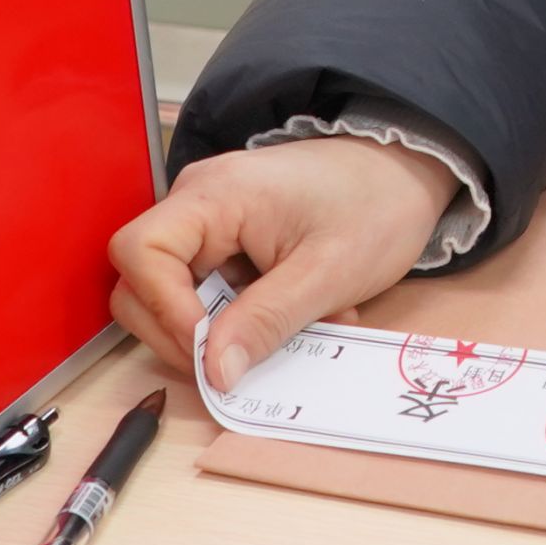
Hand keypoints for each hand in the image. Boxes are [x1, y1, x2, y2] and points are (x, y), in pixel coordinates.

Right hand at [108, 134, 458, 392]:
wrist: (406, 172)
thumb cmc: (375, 205)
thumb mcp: (327, 273)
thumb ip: (266, 320)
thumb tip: (214, 372)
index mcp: (214, 194)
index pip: (139, 252)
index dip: (164, 309)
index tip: (209, 348)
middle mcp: (197, 202)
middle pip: (139, 281)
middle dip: (183, 334)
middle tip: (243, 359)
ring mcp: (207, 222)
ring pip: (171, 296)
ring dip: (219, 332)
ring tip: (287, 330)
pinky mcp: (223, 241)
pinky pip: (206, 293)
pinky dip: (240, 318)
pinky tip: (291, 316)